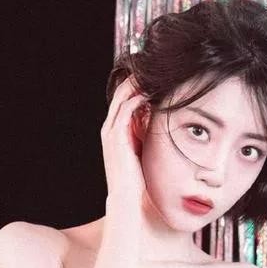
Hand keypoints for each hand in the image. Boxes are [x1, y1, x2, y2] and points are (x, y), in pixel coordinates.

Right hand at [100, 74, 148, 202]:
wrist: (127, 200)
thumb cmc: (136, 180)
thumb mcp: (141, 152)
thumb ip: (144, 136)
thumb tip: (156, 122)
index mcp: (114, 131)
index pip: (122, 99)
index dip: (136, 85)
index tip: (153, 76)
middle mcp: (109, 128)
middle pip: (120, 92)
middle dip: (136, 78)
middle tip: (153, 67)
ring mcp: (111, 132)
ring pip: (122, 96)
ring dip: (137, 83)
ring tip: (155, 74)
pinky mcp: (117, 137)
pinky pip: (126, 109)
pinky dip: (138, 98)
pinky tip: (152, 92)